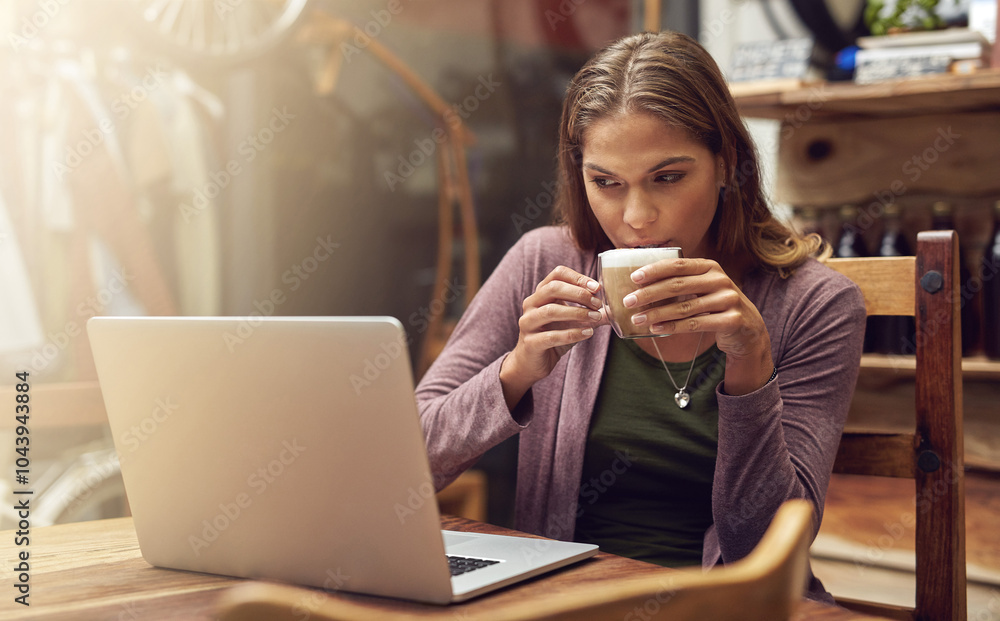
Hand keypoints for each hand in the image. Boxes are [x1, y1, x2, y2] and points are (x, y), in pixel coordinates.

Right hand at [500, 266, 604, 408]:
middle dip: (579, 294)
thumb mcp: (571, 320)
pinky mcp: (530, 342)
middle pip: (553, 288)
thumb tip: (613, 307)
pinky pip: (552, 336)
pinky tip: (588, 333)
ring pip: (551, 311)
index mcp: (541, 293)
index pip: (557, 274)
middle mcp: (531, 304)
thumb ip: (588, 311)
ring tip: (596, 317)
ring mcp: (528, 322)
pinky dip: (573, 334)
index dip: (578, 277)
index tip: (597, 287)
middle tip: (598, 304)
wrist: (532, 363)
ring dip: (577, 313)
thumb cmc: (553, 336)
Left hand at [624, 257, 773, 394]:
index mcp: (710, 267)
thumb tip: (639, 283)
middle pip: (678, 285)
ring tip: (637, 319)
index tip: (634, 278)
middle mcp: (720, 279)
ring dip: (657, 314)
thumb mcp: (702, 288)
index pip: (678, 265)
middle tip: (628, 301)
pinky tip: (655, 328)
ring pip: (685, 307)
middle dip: (649, 293)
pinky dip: (673, 326)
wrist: (748, 328)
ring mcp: (728, 299)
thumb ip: (680, 283)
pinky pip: (696, 324)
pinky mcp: (732, 320)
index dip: (655, 270)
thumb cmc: (715, 305)